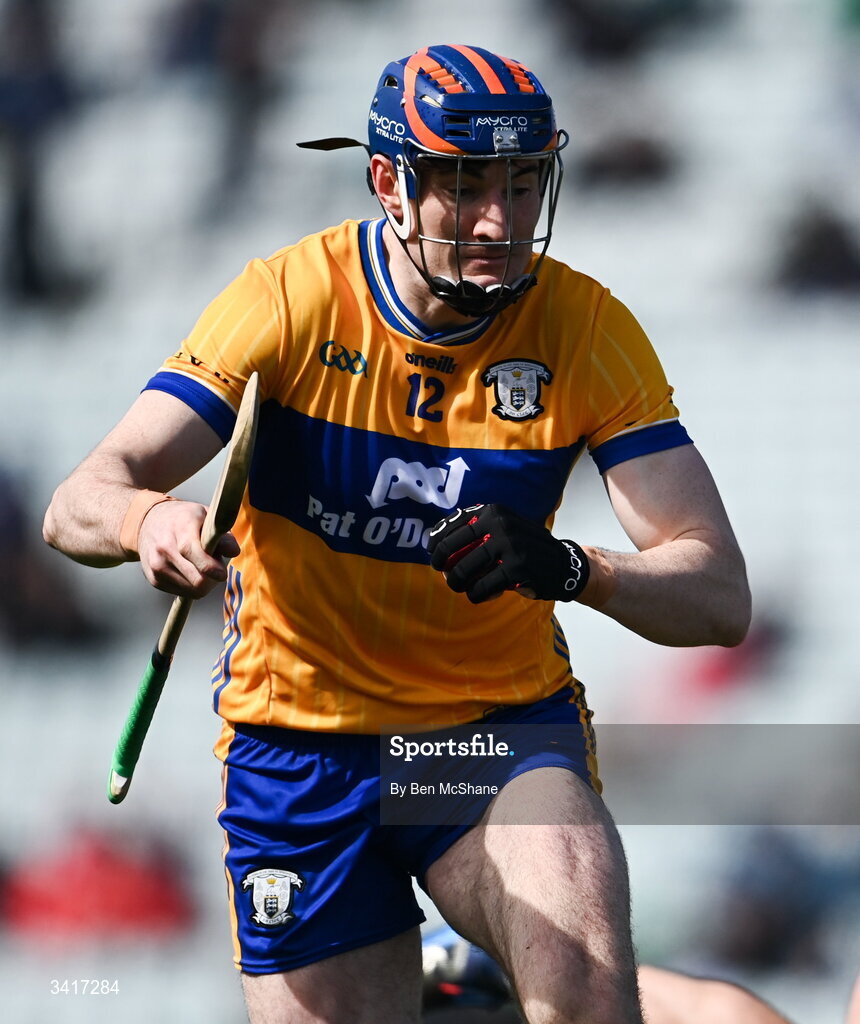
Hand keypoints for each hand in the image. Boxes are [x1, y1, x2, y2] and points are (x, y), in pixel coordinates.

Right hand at [137, 500, 239, 596]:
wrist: (149, 522)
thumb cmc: (185, 519)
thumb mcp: (206, 516)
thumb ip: (222, 534)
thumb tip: (234, 552)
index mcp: (180, 528)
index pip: (192, 552)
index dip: (211, 567)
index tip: (222, 574)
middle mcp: (164, 548)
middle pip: (196, 579)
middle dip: (213, 578)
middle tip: (217, 567)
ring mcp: (156, 566)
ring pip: (192, 590)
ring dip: (204, 583)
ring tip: (203, 567)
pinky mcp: (154, 579)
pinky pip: (183, 593)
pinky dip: (192, 586)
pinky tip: (191, 570)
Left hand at [427, 503, 589, 604]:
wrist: (562, 564)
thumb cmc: (524, 548)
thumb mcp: (504, 528)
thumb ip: (476, 529)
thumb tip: (435, 539)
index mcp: (493, 511)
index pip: (453, 523)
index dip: (436, 539)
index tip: (432, 552)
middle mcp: (499, 524)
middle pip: (452, 546)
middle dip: (441, 563)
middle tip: (444, 574)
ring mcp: (509, 545)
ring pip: (464, 569)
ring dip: (457, 583)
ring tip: (461, 587)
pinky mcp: (516, 569)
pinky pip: (482, 587)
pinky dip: (476, 595)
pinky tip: (479, 596)